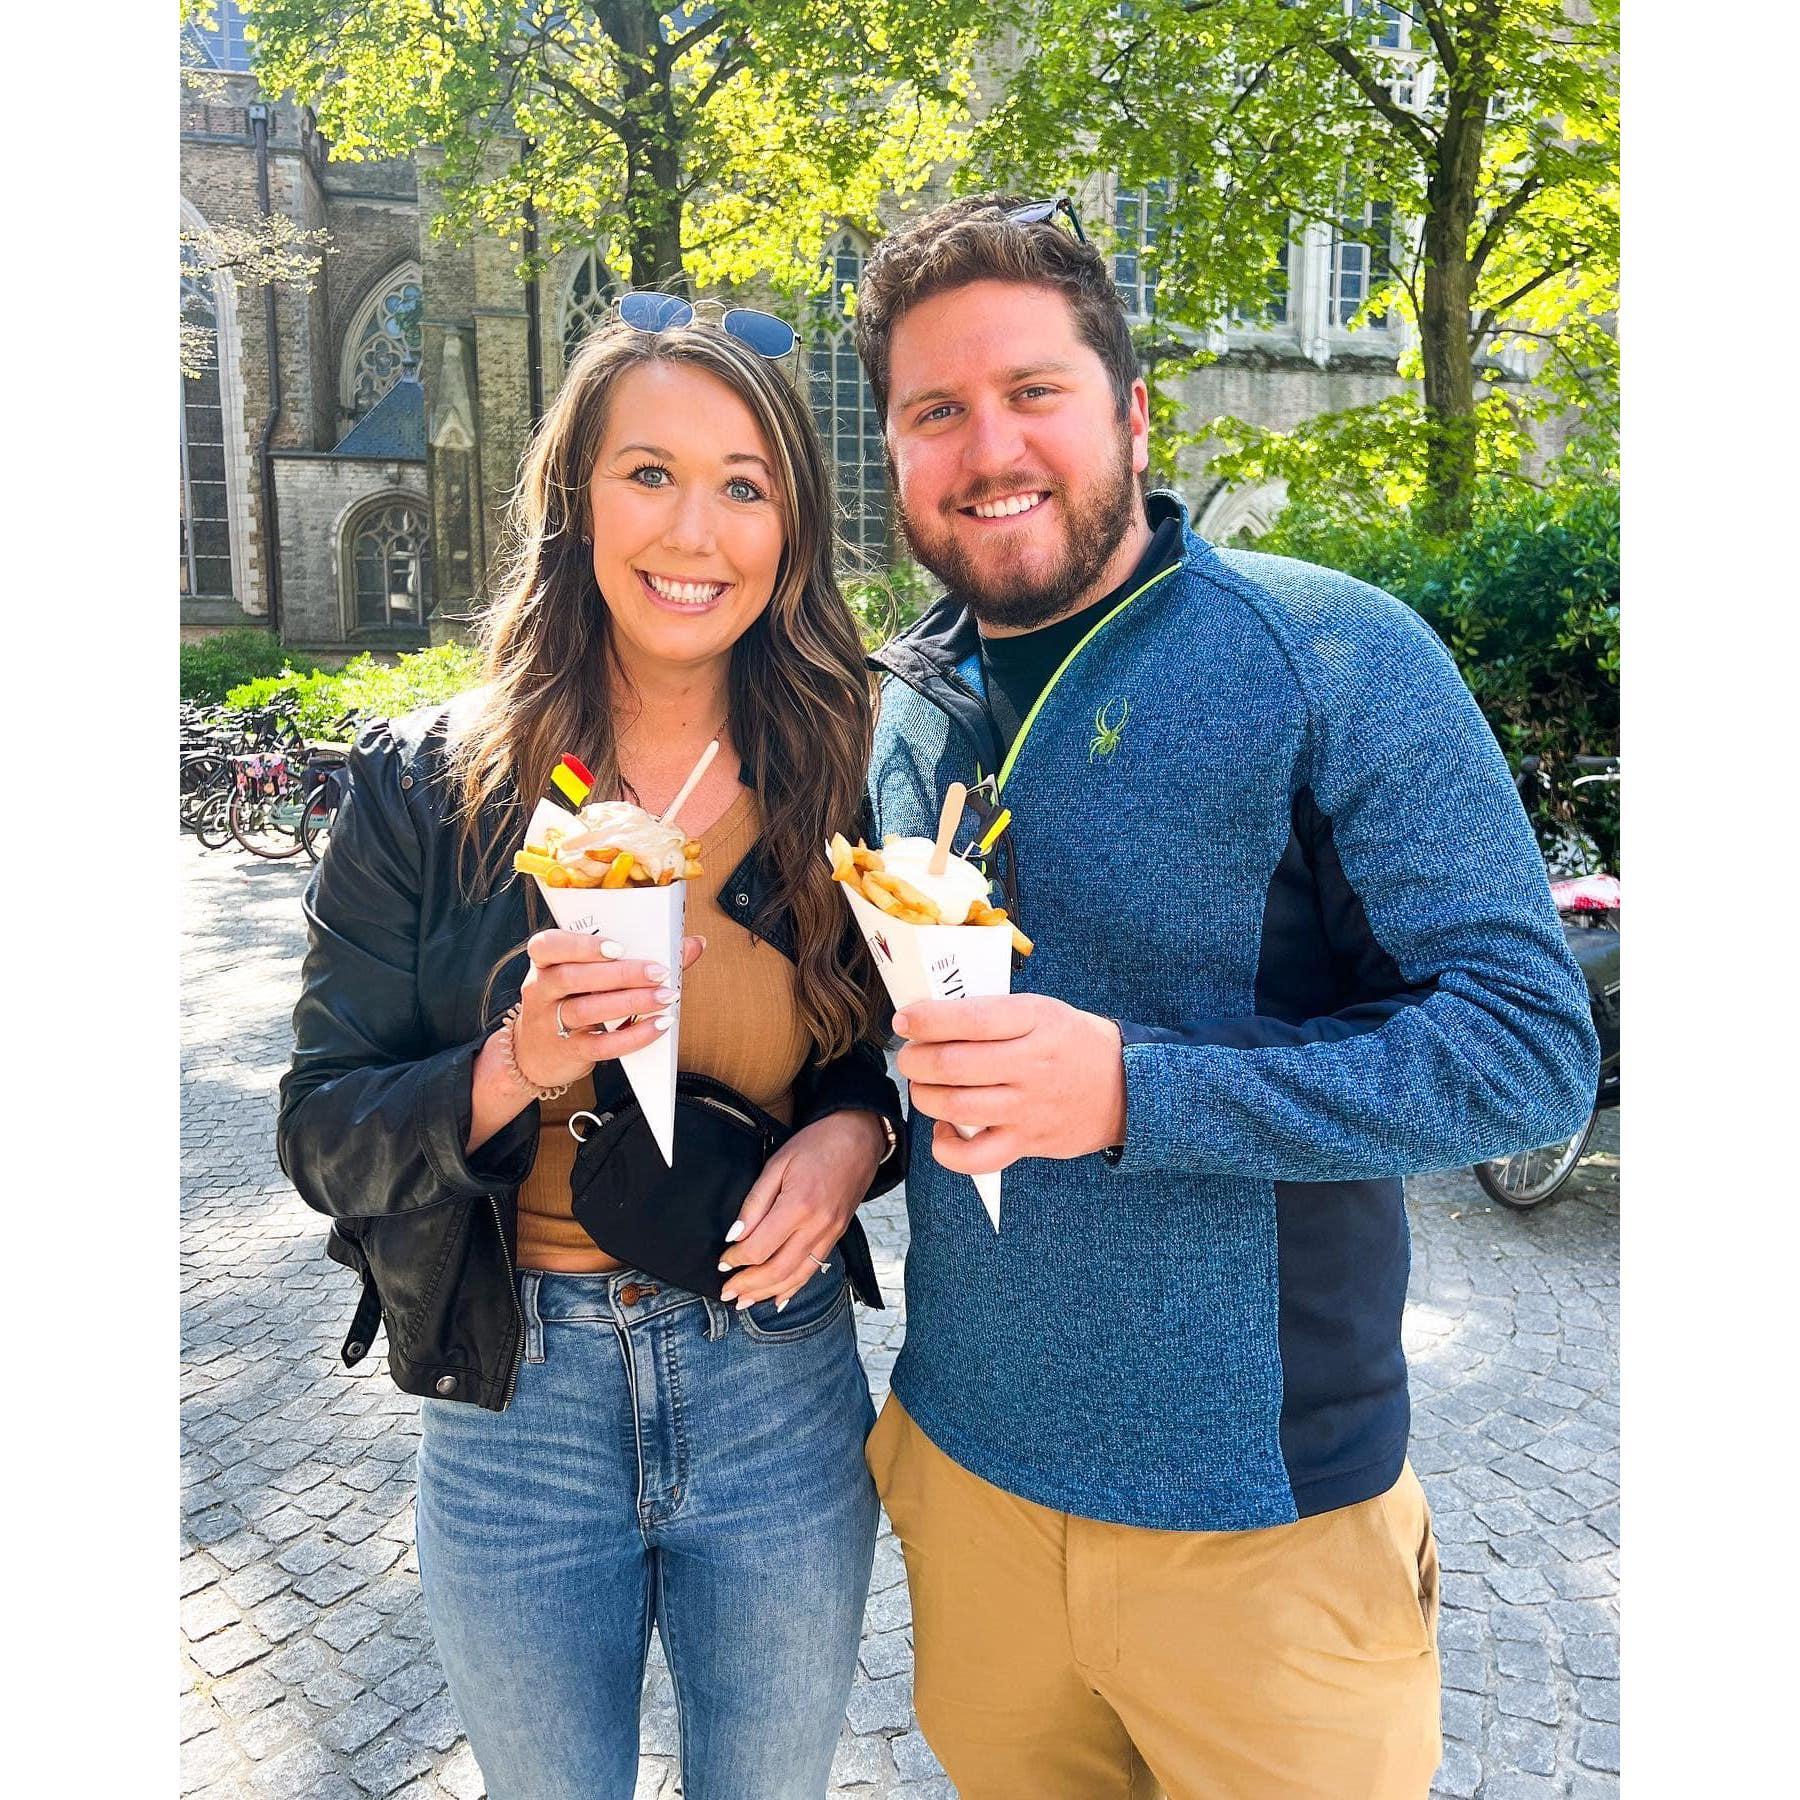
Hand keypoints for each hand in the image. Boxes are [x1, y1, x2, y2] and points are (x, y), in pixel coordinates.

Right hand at [514, 929, 705, 1088]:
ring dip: (631, 1002)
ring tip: (666, 997)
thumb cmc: (570, 1002)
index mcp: (545, 962)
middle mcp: (542, 989)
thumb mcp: (589, 975)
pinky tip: (657, 1026)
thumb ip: (639, 956)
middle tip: (659, 972)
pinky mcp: (568, 1051)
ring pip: (586, 1009)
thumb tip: (691, 943)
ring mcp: (550, 1022)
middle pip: (574, 977)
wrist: (534, 1054)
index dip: (581, 945)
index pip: (548, 945)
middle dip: (622, 973)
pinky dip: (633, 1036)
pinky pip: (600, 1045)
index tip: (618, 947)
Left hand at [717, 1111, 886, 1310]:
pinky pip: (814, 1270)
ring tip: (745, 1302)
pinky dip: (794, 1288)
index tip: (722, 1261)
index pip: (759, 1247)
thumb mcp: (777, 1164)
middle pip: (777, 1270)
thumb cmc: (817, 1144)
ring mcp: (830, 1234)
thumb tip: (734, 1236)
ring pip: (796, 1276)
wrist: (859, 1137)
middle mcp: (817, 1226)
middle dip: (748, 1285)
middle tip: (726, 1291)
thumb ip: (754, 1202)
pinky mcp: (837, 1236)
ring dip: (768, 1293)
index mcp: (798, 1206)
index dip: (736, 1259)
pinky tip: (779, 1298)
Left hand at [894, 995, 1125, 1175]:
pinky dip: (947, 1149)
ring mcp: (1029, 1107)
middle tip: (910, 1056)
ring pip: (955, 1106)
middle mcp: (1031, 1064)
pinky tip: (944, 1131)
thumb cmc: (1074, 1043)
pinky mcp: (1027, 1142)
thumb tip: (930, 1020)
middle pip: (953, 1064)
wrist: (1127, 1089)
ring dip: (924, 1096)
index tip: (905, 1020)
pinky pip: (975, 1157)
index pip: (969, 1019)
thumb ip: (992, 1013)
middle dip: (915, 1060)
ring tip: (924, 1087)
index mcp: (1035, 1020)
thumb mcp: (1042, 1009)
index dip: (926, 1020)